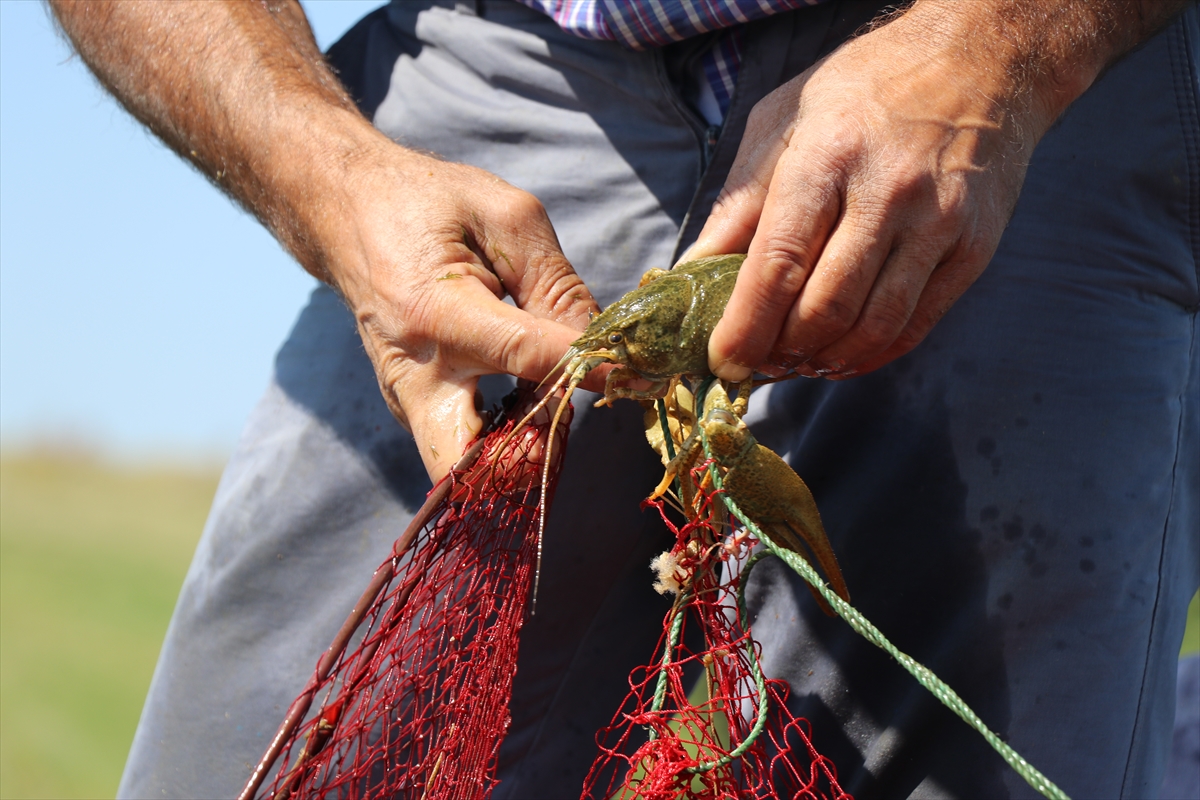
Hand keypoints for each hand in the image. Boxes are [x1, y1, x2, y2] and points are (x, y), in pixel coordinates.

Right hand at [322, 143, 599, 479]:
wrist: (347, 212)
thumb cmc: (429, 204)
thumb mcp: (506, 217)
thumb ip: (556, 283)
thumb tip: (602, 343)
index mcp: (436, 311)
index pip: (529, 357)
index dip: (592, 369)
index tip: (643, 377)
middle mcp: (414, 371)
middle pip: (469, 467)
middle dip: (531, 459)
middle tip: (570, 419)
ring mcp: (405, 399)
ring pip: (464, 469)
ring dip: (519, 454)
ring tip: (555, 406)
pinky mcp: (410, 409)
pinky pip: (461, 445)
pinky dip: (503, 439)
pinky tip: (529, 399)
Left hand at [687, 0, 1157, 381]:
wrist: (983, 58)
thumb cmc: (866, 88)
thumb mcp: (784, 119)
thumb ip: (739, 200)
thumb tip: (694, 271)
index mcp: (829, 153)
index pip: (779, 264)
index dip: (746, 327)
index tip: (724, 360)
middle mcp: (889, 190)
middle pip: (825, 309)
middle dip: (782, 352)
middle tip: (759, 360)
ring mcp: (940, 223)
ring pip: (873, 328)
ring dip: (826, 362)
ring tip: (797, 362)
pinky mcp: (974, 249)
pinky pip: (916, 325)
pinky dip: (872, 355)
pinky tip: (843, 355)